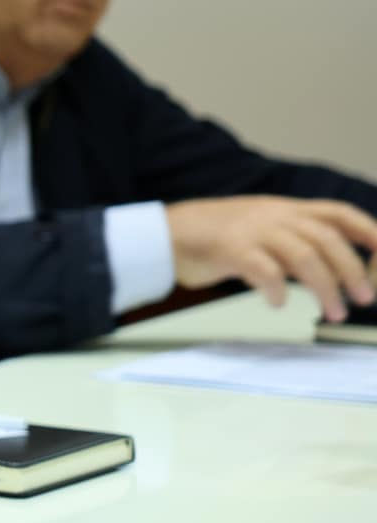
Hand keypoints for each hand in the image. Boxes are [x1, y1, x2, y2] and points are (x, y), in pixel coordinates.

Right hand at [166, 196, 376, 320]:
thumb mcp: (261, 229)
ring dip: (325, 288)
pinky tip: (279, 303)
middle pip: (326, 240)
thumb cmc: (215, 237)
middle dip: (351, 271)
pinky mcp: (230, 249)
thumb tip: (331, 267)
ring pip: (304, 256)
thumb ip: (293, 241)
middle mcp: (274, 215)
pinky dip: (278, 289)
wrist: (164, 233)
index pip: (337, 213)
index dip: (367, 230)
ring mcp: (252, 230)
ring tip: (334, 313)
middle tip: (364, 299)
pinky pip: (264, 269)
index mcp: (285, 209)